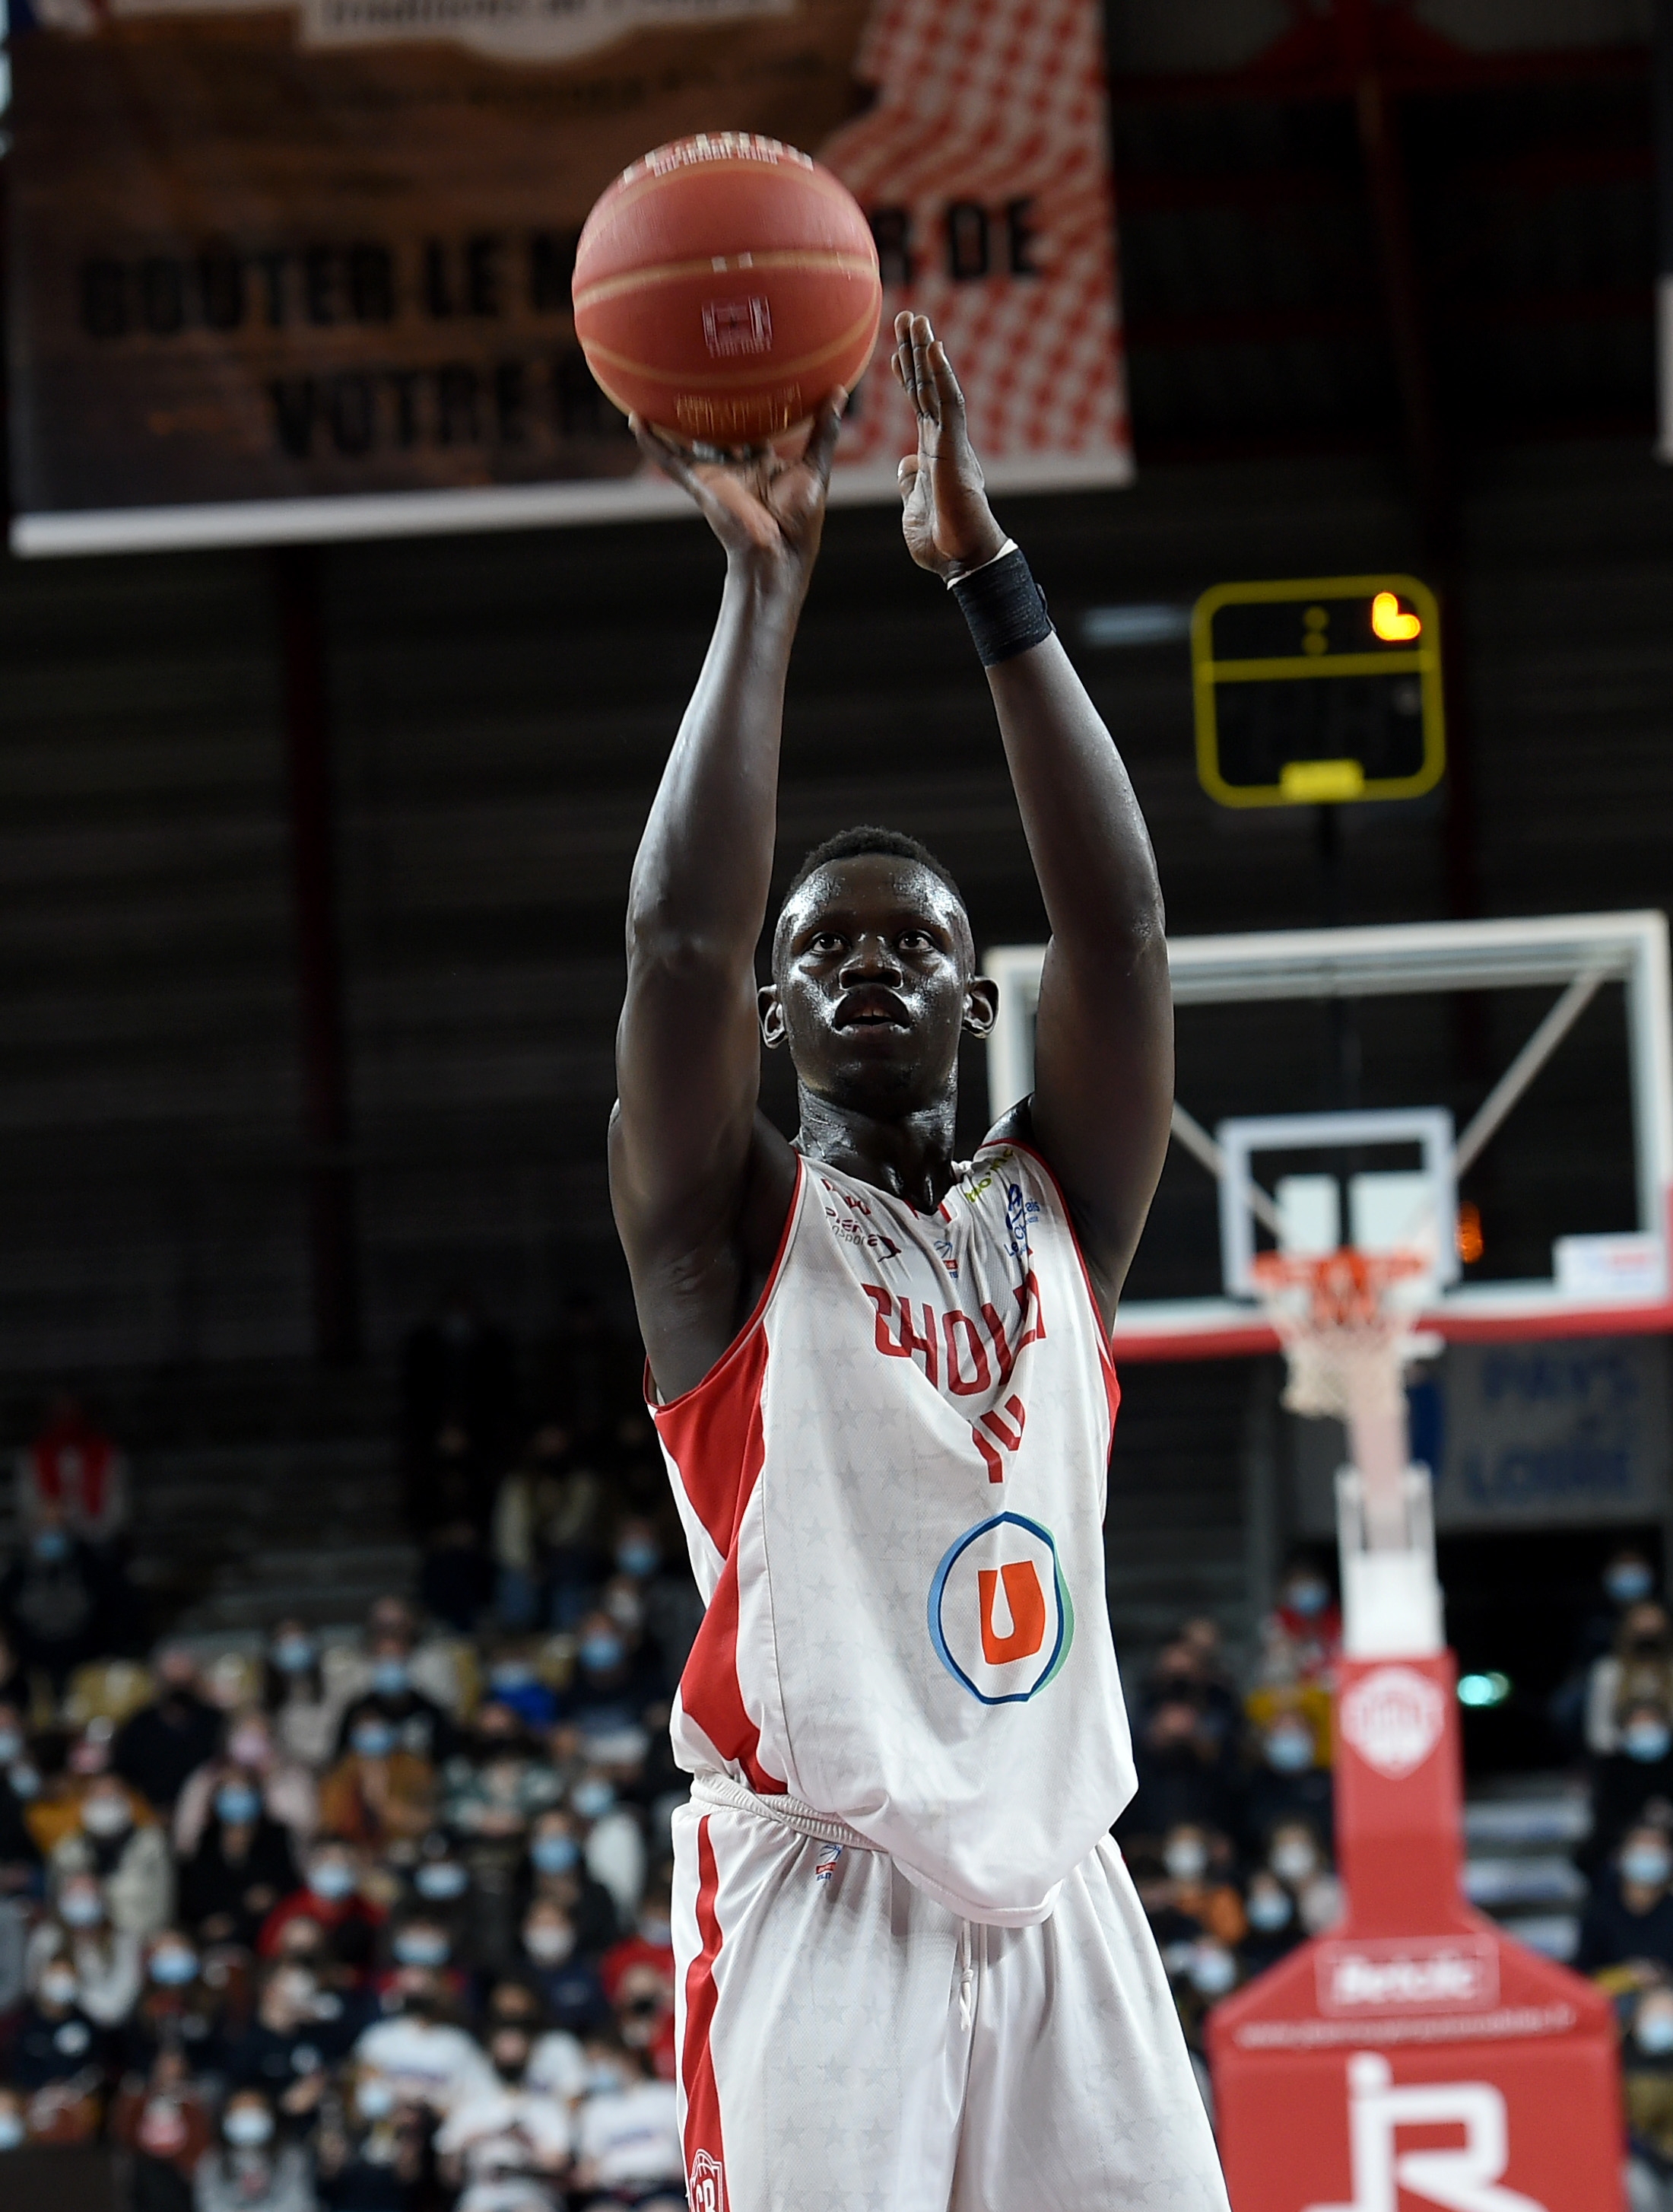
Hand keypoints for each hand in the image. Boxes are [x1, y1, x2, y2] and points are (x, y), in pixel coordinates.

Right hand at [632, 392, 845, 590]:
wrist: (779, 550)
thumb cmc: (801, 517)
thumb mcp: (814, 467)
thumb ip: (824, 431)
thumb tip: (839, 391)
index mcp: (762, 462)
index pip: (752, 427)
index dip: (748, 404)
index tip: (745, 375)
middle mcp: (736, 466)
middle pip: (717, 429)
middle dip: (707, 405)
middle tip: (699, 368)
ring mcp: (716, 474)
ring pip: (687, 439)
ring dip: (669, 418)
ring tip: (652, 387)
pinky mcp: (701, 483)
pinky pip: (670, 459)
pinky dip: (652, 442)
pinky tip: (634, 420)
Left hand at [892, 312, 1007, 579]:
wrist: (963, 560)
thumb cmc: (941, 544)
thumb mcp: (913, 509)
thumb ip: (911, 483)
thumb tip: (905, 464)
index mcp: (933, 453)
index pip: (919, 405)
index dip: (909, 377)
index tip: (898, 351)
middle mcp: (944, 441)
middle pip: (927, 387)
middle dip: (916, 352)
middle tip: (906, 317)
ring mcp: (951, 442)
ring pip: (938, 387)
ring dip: (927, 352)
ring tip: (916, 320)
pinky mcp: (956, 449)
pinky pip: (949, 405)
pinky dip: (941, 375)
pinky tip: (933, 349)